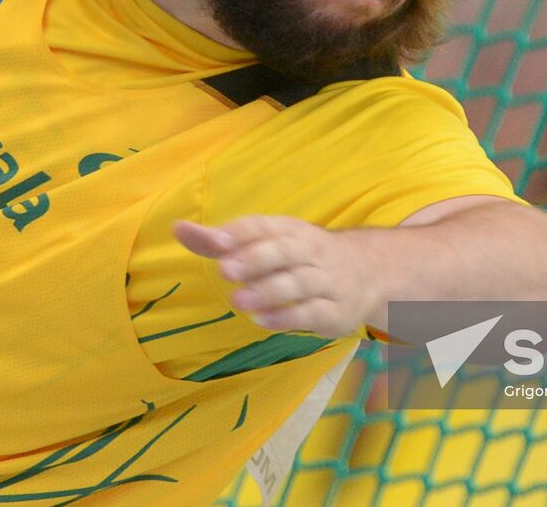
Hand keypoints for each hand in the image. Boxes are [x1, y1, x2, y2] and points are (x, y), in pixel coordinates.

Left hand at [174, 215, 381, 339]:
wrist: (370, 271)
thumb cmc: (301, 256)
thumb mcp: (265, 242)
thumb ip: (221, 240)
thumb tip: (177, 227)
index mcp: (290, 230)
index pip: (264, 226)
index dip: (240, 232)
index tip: (214, 240)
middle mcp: (310, 251)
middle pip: (285, 250)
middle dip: (256, 258)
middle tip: (225, 269)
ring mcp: (326, 280)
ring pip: (299, 282)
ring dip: (269, 290)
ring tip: (238, 300)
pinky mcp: (336, 310)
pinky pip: (313, 312)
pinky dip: (288, 316)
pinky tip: (262, 320)